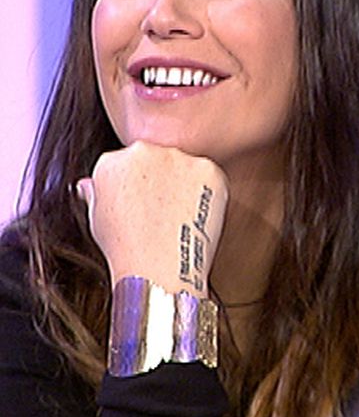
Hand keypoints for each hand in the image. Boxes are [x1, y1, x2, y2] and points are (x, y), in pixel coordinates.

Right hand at [76, 141, 228, 296]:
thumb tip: (89, 184)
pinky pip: (210, 176)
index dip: (138, 185)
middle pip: (157, 158)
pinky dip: (209, 191)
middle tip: (165, 210)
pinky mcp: (208, 169)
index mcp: (112, 161)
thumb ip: (96, 192)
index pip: (128, 162)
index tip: (144, 202)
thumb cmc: (125, 248)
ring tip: (179, 216)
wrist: (158, 266)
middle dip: (162, 179)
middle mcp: (145, 150)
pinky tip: (196, 213)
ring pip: (185, 165)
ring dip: (186, 183)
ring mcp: (179, 158)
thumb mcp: (96, 218)